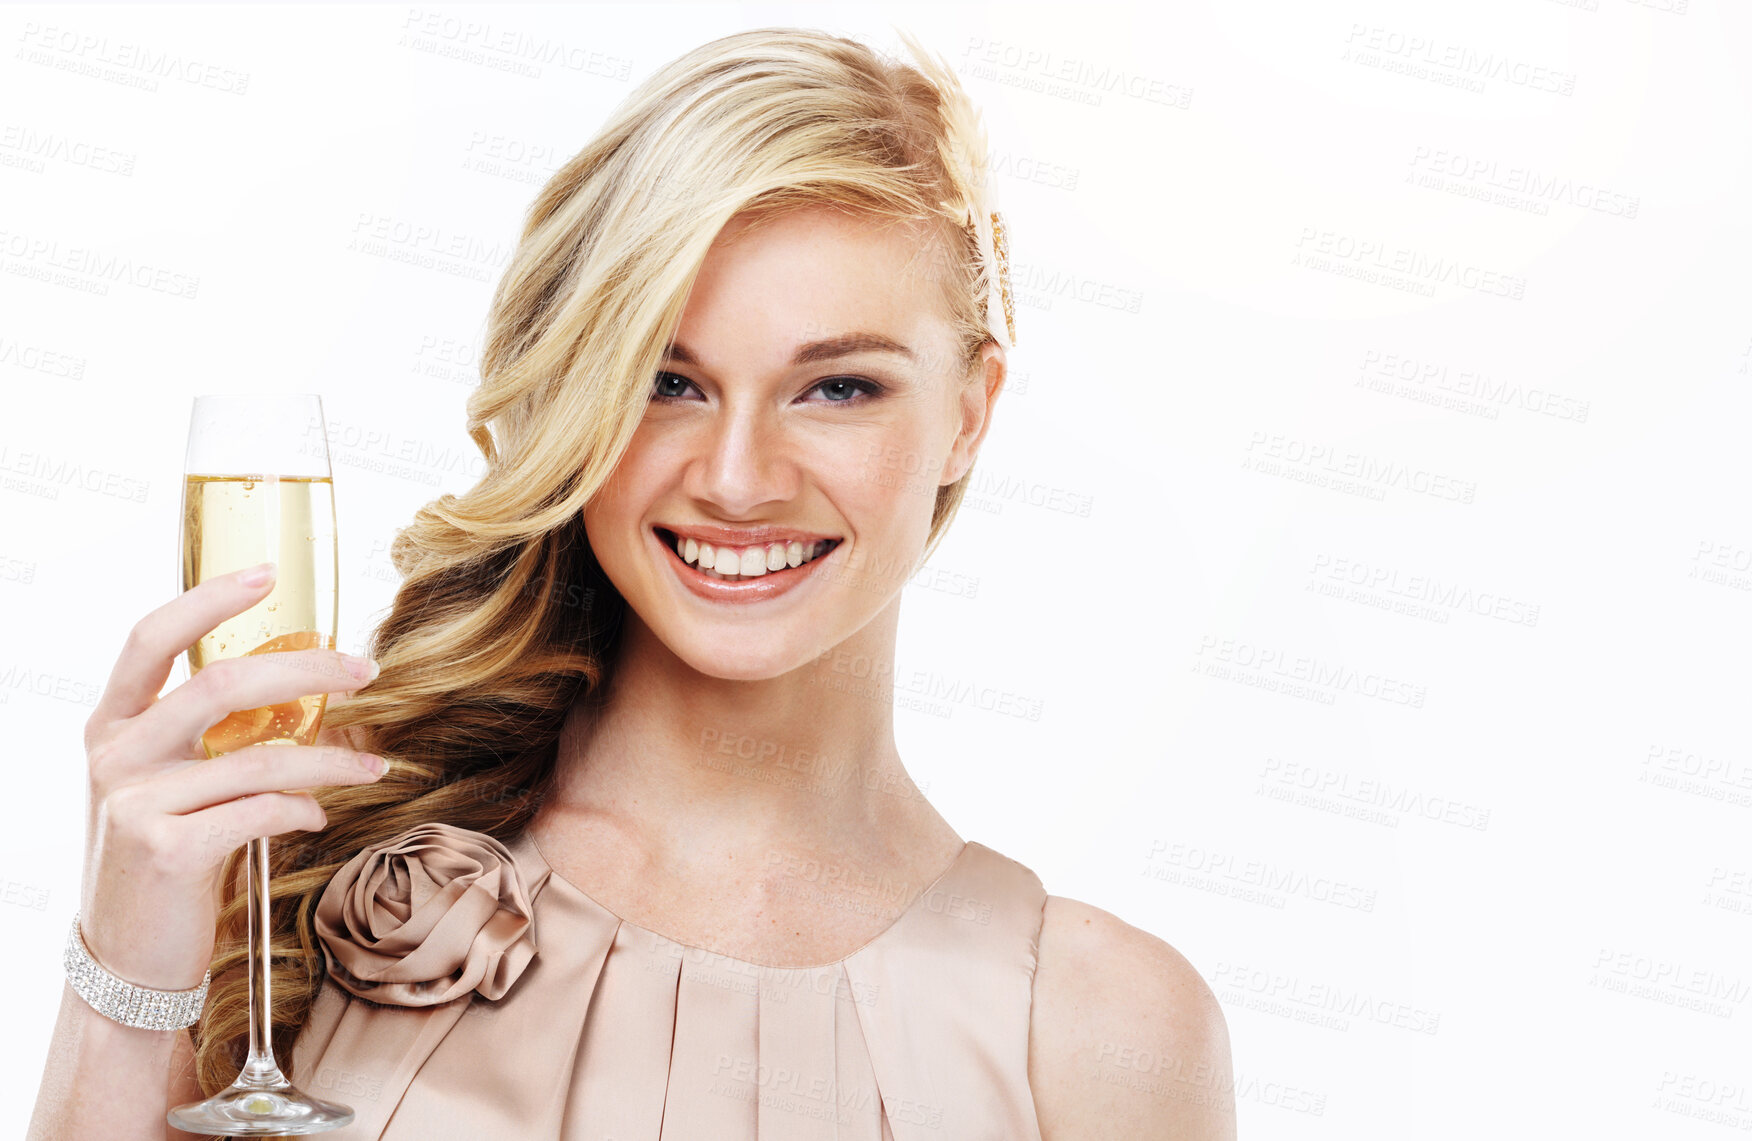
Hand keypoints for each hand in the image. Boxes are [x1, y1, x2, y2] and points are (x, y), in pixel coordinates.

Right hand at [76, 564, 386, 991]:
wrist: (128, 960)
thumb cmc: (166, 857)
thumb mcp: (168, 784)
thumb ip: (208, 736)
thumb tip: (305, 685)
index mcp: (113, 724)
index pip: (152, 638)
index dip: (209, 599)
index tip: (268, 575)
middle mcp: (116, 754)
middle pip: (221, 682)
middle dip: (307, 670)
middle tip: (367, 671)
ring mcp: (135, 802)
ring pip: (258, 756)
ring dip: (333, 759)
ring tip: (376, 766)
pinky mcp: (166, 851)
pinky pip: (261, 811)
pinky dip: (304, 809)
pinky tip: (318, 816)